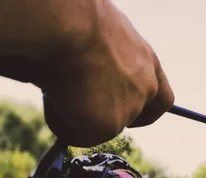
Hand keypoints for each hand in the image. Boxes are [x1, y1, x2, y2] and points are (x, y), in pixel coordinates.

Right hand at [0, 0, 174, 146]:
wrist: (66, 24)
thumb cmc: (70, 17)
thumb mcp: (88, 34)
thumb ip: (89, 58)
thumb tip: (45, 68)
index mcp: (145, 58)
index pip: (161, 94)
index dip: (146, 107)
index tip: (133, 113)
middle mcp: (145, 83)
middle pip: (143, 115)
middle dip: (115, 116)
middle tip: (86, 111)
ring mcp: (129, 107)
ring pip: (102, 125)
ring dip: (79, 113)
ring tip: (57, 85)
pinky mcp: (108, 125)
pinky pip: (77, 133)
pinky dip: (60, 121)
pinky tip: (51, 95)